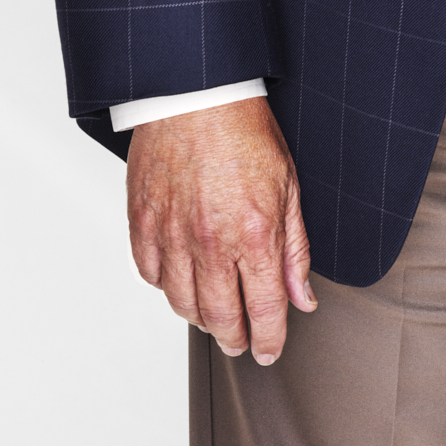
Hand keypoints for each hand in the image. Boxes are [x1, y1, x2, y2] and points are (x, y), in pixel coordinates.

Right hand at [126, 99, 315, 362]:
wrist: (196, 94)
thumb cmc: (243, 130)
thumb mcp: (288, 187)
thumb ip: (295, 250)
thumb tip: (302, 297)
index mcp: (253, 234)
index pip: (263, 310)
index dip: (267, 340)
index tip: (267, 350)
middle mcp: (210, 241)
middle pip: (220, 317)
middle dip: (234, 338)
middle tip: (241, 343)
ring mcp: (171, 234)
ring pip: (182, 303)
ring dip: (201, 318)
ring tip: (214, 316)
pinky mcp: (142, 222)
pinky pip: (151, 274)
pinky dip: (167, 286)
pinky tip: (182, 281)